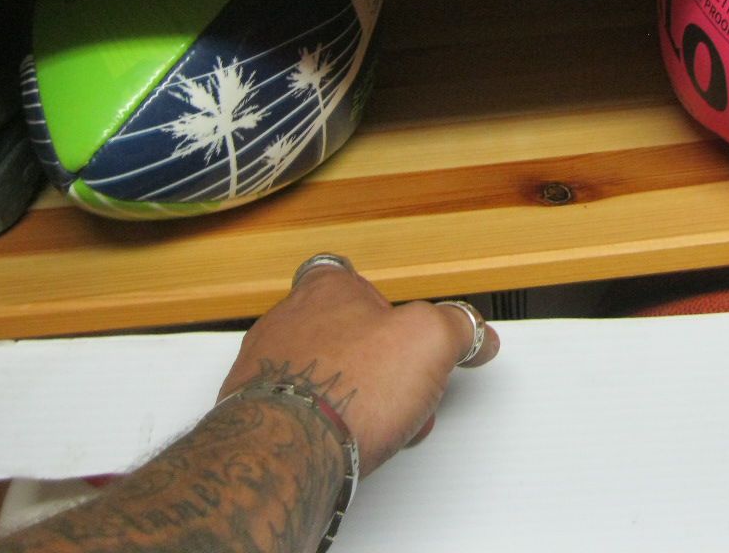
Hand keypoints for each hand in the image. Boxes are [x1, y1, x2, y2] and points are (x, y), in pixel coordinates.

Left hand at [217, 256, 499, 474]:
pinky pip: (300, 410)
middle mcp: (287, 321)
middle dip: (378, 363)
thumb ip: (457, 325)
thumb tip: (473, 331)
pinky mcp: (255, 412)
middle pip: (342, 332)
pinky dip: (325, 422)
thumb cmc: (345, 387)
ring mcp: (265, 367)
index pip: (350, 277)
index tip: (403, 327)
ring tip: (382, 423)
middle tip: (403, 387)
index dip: (382, 302)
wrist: (285, 452)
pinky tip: (349, 441)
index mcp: (326, 289)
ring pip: (323, 374)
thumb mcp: (429, 339)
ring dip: (355, 394)